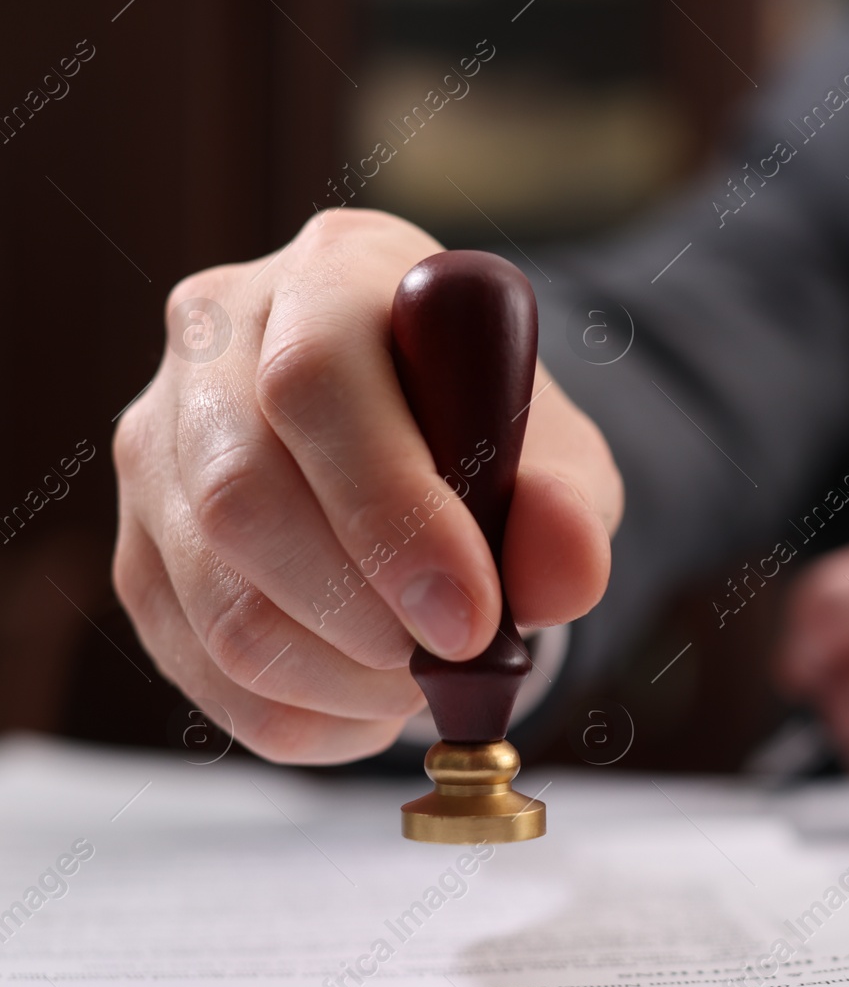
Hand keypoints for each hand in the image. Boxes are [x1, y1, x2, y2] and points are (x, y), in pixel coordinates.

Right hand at [114, 209, 621, 763]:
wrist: (432, 464)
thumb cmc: (494, 442)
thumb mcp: (561, 458)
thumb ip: (570, 506)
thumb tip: (563, 568)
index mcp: (334, 273)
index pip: (316, 382)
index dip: (392, 512)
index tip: (473, 616)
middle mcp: (215, 341)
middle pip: (242, 499)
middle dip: (364, 612)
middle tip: (453, 656)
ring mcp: (159, 447)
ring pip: (215, 601)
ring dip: (340, 674)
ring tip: (426, 673)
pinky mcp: (139, 550)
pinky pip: (201, 669)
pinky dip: (305, 713)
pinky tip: (373, 693)